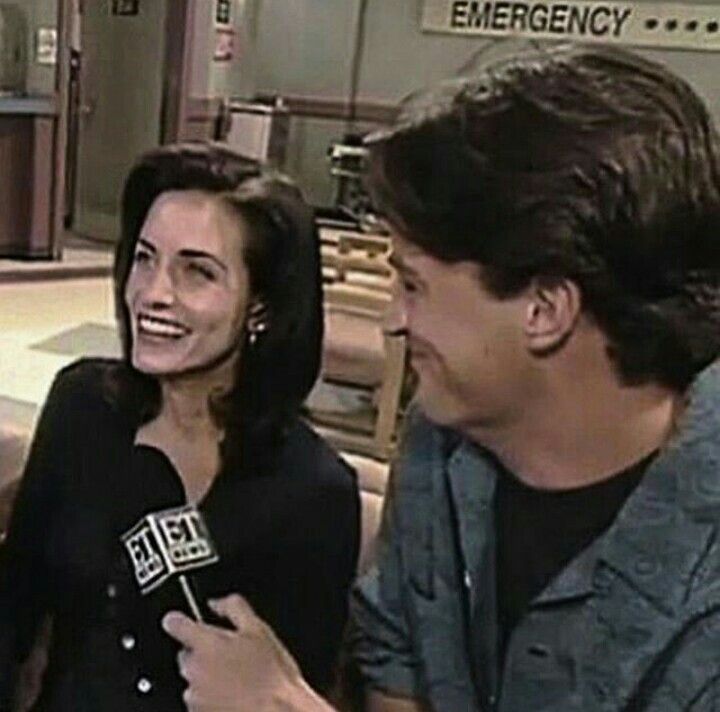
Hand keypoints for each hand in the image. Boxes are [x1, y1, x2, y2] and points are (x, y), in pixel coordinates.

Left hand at [162, 594, 331, 711]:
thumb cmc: (270, 676)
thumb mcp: (258, 630)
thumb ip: (233, 607)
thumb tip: (217, 603)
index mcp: (204, 643)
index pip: (174, 623)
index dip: (179, 620)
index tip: (183, 620)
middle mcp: (192, 670)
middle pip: (186, 653)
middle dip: (203, 653)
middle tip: (231, 655)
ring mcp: (194, 696)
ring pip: (194, 678)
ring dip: (209, 676)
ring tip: (238, 678)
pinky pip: (200, 700)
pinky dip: (212, 697)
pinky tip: (235, 695)